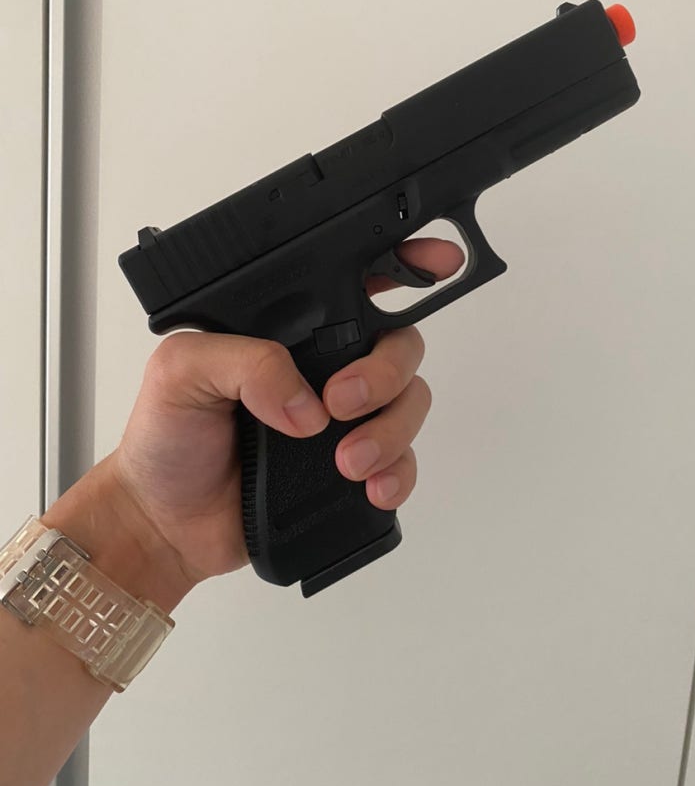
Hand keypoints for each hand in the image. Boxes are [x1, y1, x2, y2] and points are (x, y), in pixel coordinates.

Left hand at [110, 238, 463, 587]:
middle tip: (340, 402)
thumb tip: (305, 401)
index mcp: (288, 333)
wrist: (166, 523)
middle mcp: (324, 369)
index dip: (404, 264)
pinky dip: (400, 472)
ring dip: (391, 429)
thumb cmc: (166, 439)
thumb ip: (243, 362)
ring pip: (410, 402)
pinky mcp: (353, 468)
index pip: (354, 285)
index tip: (439, 262)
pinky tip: (372, 485)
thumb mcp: (180, 372)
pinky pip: (404, 461)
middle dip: (386, 371)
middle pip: (398, 345)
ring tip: (347, 460)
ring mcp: (343, 420)